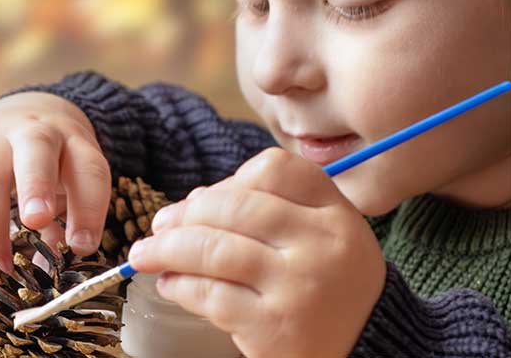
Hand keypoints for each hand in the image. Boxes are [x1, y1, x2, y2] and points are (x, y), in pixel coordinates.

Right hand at [0, 92, 110, 271]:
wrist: (25, 112)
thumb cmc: (54, 162)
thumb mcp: (73, 181)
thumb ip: (67, 222)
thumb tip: (49, 274)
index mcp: (73, 141)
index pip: (88, 170)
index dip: (88, 209)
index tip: (82, 247)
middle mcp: (32, 131)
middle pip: (35, 154)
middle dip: (35, 187)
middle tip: (36, 222)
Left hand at [128, 147, 385, 357]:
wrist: (365, 351)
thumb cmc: (329, 289)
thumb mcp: (322, 239)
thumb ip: (271, 212)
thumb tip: (194, 201)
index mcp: (336, 213)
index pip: (273, 170)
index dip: (228, 181)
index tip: (203, 200)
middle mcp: (322, 244)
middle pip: (234, 207)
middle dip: (184, 215)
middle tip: (158, 226)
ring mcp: (299, 285)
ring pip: (213, 249)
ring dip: (166, 249)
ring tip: (145, 254)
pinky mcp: (275, 327)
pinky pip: (210, 294)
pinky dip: (179, 286)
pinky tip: (169, 284)